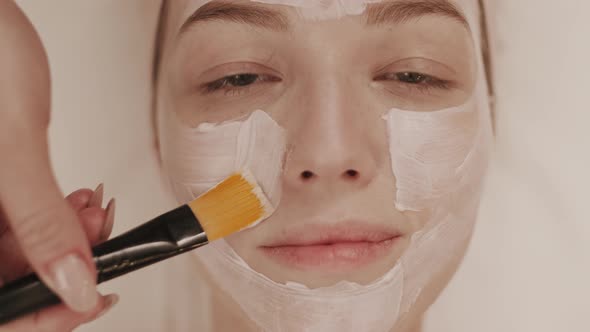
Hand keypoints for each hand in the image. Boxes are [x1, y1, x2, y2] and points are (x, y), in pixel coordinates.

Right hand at [0, 0, 106, 324]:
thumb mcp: (11, 147)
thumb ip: (41, 224)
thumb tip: (76, 289)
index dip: (41, 316)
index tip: (92, 300)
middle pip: (10, 280)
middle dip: (64, 264)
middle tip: (101, 241)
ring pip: (20, 251)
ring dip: (68, 238)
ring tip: (94, 212)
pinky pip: (23, 220)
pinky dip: (58, 214)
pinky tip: (79, 199)